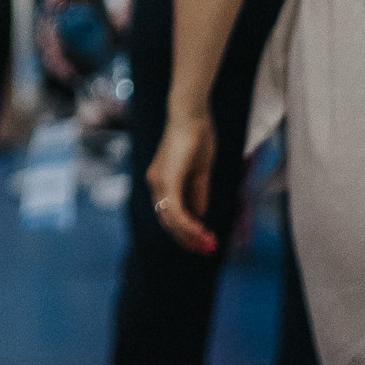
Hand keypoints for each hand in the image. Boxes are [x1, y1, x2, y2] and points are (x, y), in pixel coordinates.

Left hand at [143, 112, 218, 254]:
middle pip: (167, 221)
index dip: (185, 230)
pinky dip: (189, 225)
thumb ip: (198, 195)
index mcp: (162, 180)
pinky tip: (202, 233)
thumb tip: (200, 219)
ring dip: (190, 235)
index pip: (169, 213)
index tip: (202, 242)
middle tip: (207, 248)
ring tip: (208, 243)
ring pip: (170, 220)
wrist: (191, 116)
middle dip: (188, 238)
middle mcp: (155, 183)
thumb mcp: (200, 173)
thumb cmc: (197, 137)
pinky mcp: (166, 181)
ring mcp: (158, 182)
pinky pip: (176, 211)